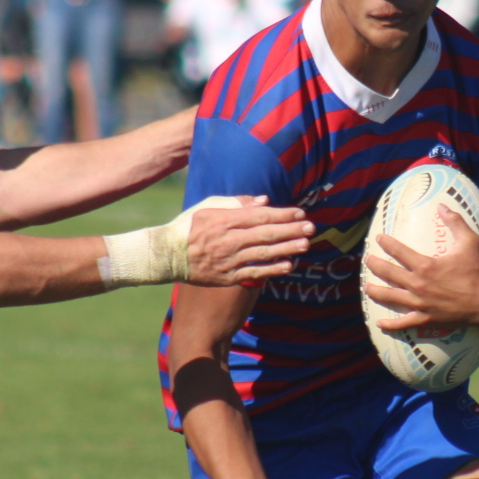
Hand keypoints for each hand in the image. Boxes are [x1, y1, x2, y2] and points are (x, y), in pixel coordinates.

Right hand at [184, 198, 312, 286]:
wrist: (166, 257)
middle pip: (265, 234)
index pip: (259, 216)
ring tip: (305, 244)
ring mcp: (228, 260)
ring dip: (287, 249)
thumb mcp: (208, 207)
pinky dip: (272, 269)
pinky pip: (254, 273)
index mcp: (223, 220)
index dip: (281, 215)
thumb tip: (264, 201)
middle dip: (290, 230)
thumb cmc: (188, 227)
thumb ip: (237, 203)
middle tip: (311, 227)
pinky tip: (289, 265)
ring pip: (263, 254)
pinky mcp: (227, 277)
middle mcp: (227, 240)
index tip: (299, 213)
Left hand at [363, 206, 478, 332]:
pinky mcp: (426, 319)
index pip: (399, 252)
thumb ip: (455, 222)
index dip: (387, 243)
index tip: (379, 239)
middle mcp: (418, 285)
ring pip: (391, 297)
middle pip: (389, 273)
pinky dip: (391, 324)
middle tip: (367, 260)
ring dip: (376, 292)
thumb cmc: (478, 271)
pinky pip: (404, 322)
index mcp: (426, 266)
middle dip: (375, 265)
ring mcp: (420, 304)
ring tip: (366, 287)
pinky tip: (379, 323)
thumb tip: (443, 206)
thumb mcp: (470, 242)